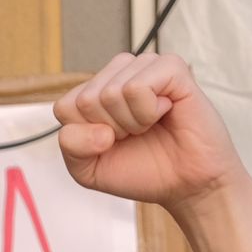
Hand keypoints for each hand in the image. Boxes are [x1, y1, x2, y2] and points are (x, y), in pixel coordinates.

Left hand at [52, 52, 244, 211]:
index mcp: (96, 92)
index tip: (112, 144)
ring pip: (111, 92)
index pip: (65, 107)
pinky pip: (137, 88)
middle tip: (136, 135)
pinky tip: (165, 113)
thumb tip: (97, 128)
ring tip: (151, 125)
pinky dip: (148, 112)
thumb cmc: (143, 171)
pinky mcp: (172, 68)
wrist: (186, 184)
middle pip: (86, 99)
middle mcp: (119, 74)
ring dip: (131, 123)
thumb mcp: (90, 170)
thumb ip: (71, 147)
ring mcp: (145, 67)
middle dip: (111, 130)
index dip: (87, 138)